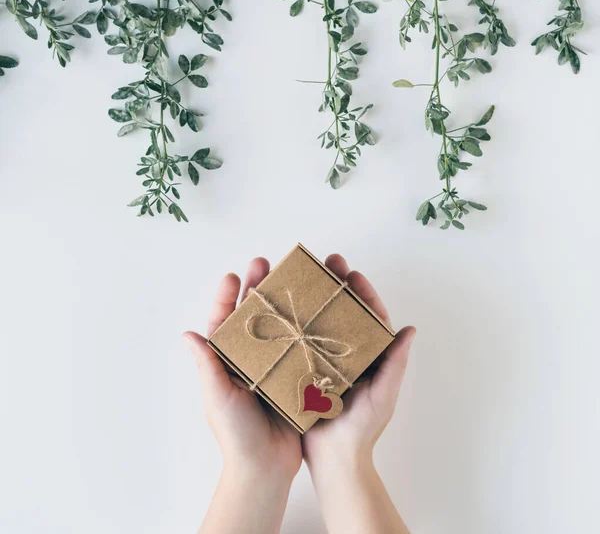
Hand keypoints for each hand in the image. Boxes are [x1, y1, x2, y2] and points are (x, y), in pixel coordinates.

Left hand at [185, 257, 301, 482]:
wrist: (266, 468)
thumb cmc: (235, 435)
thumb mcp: (218, 397)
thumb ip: (208, 366)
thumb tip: (188, 334)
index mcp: (227, 362)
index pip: (224, 322)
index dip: (226, 297)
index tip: (233, 276)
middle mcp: (249, 359)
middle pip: (253, 316)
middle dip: (256, 288)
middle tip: (264, 263)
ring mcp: (273, 365)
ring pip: (277, 325)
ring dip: (281, 300)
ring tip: (291, 277)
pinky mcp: (294, 375)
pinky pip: (299, 345)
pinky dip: (304, 326)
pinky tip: (313, 308)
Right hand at [303, 253, 415, 469]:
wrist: (334, 459)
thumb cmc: (363, 428)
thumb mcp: (384, 394)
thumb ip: (395, 363)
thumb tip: (410, 330)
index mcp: (370, 355)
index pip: (369, 316)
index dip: (362, 292)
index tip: (352, 272)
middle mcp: (347, 352)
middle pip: (344, 311)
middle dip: (337, 285)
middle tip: (328, 262)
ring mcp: (325, 359)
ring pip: (322, 321)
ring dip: (316, 298)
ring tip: (305, 276)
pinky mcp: (305, 369)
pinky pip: (302, 341)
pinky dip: (297, 323)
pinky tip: (285, 307)